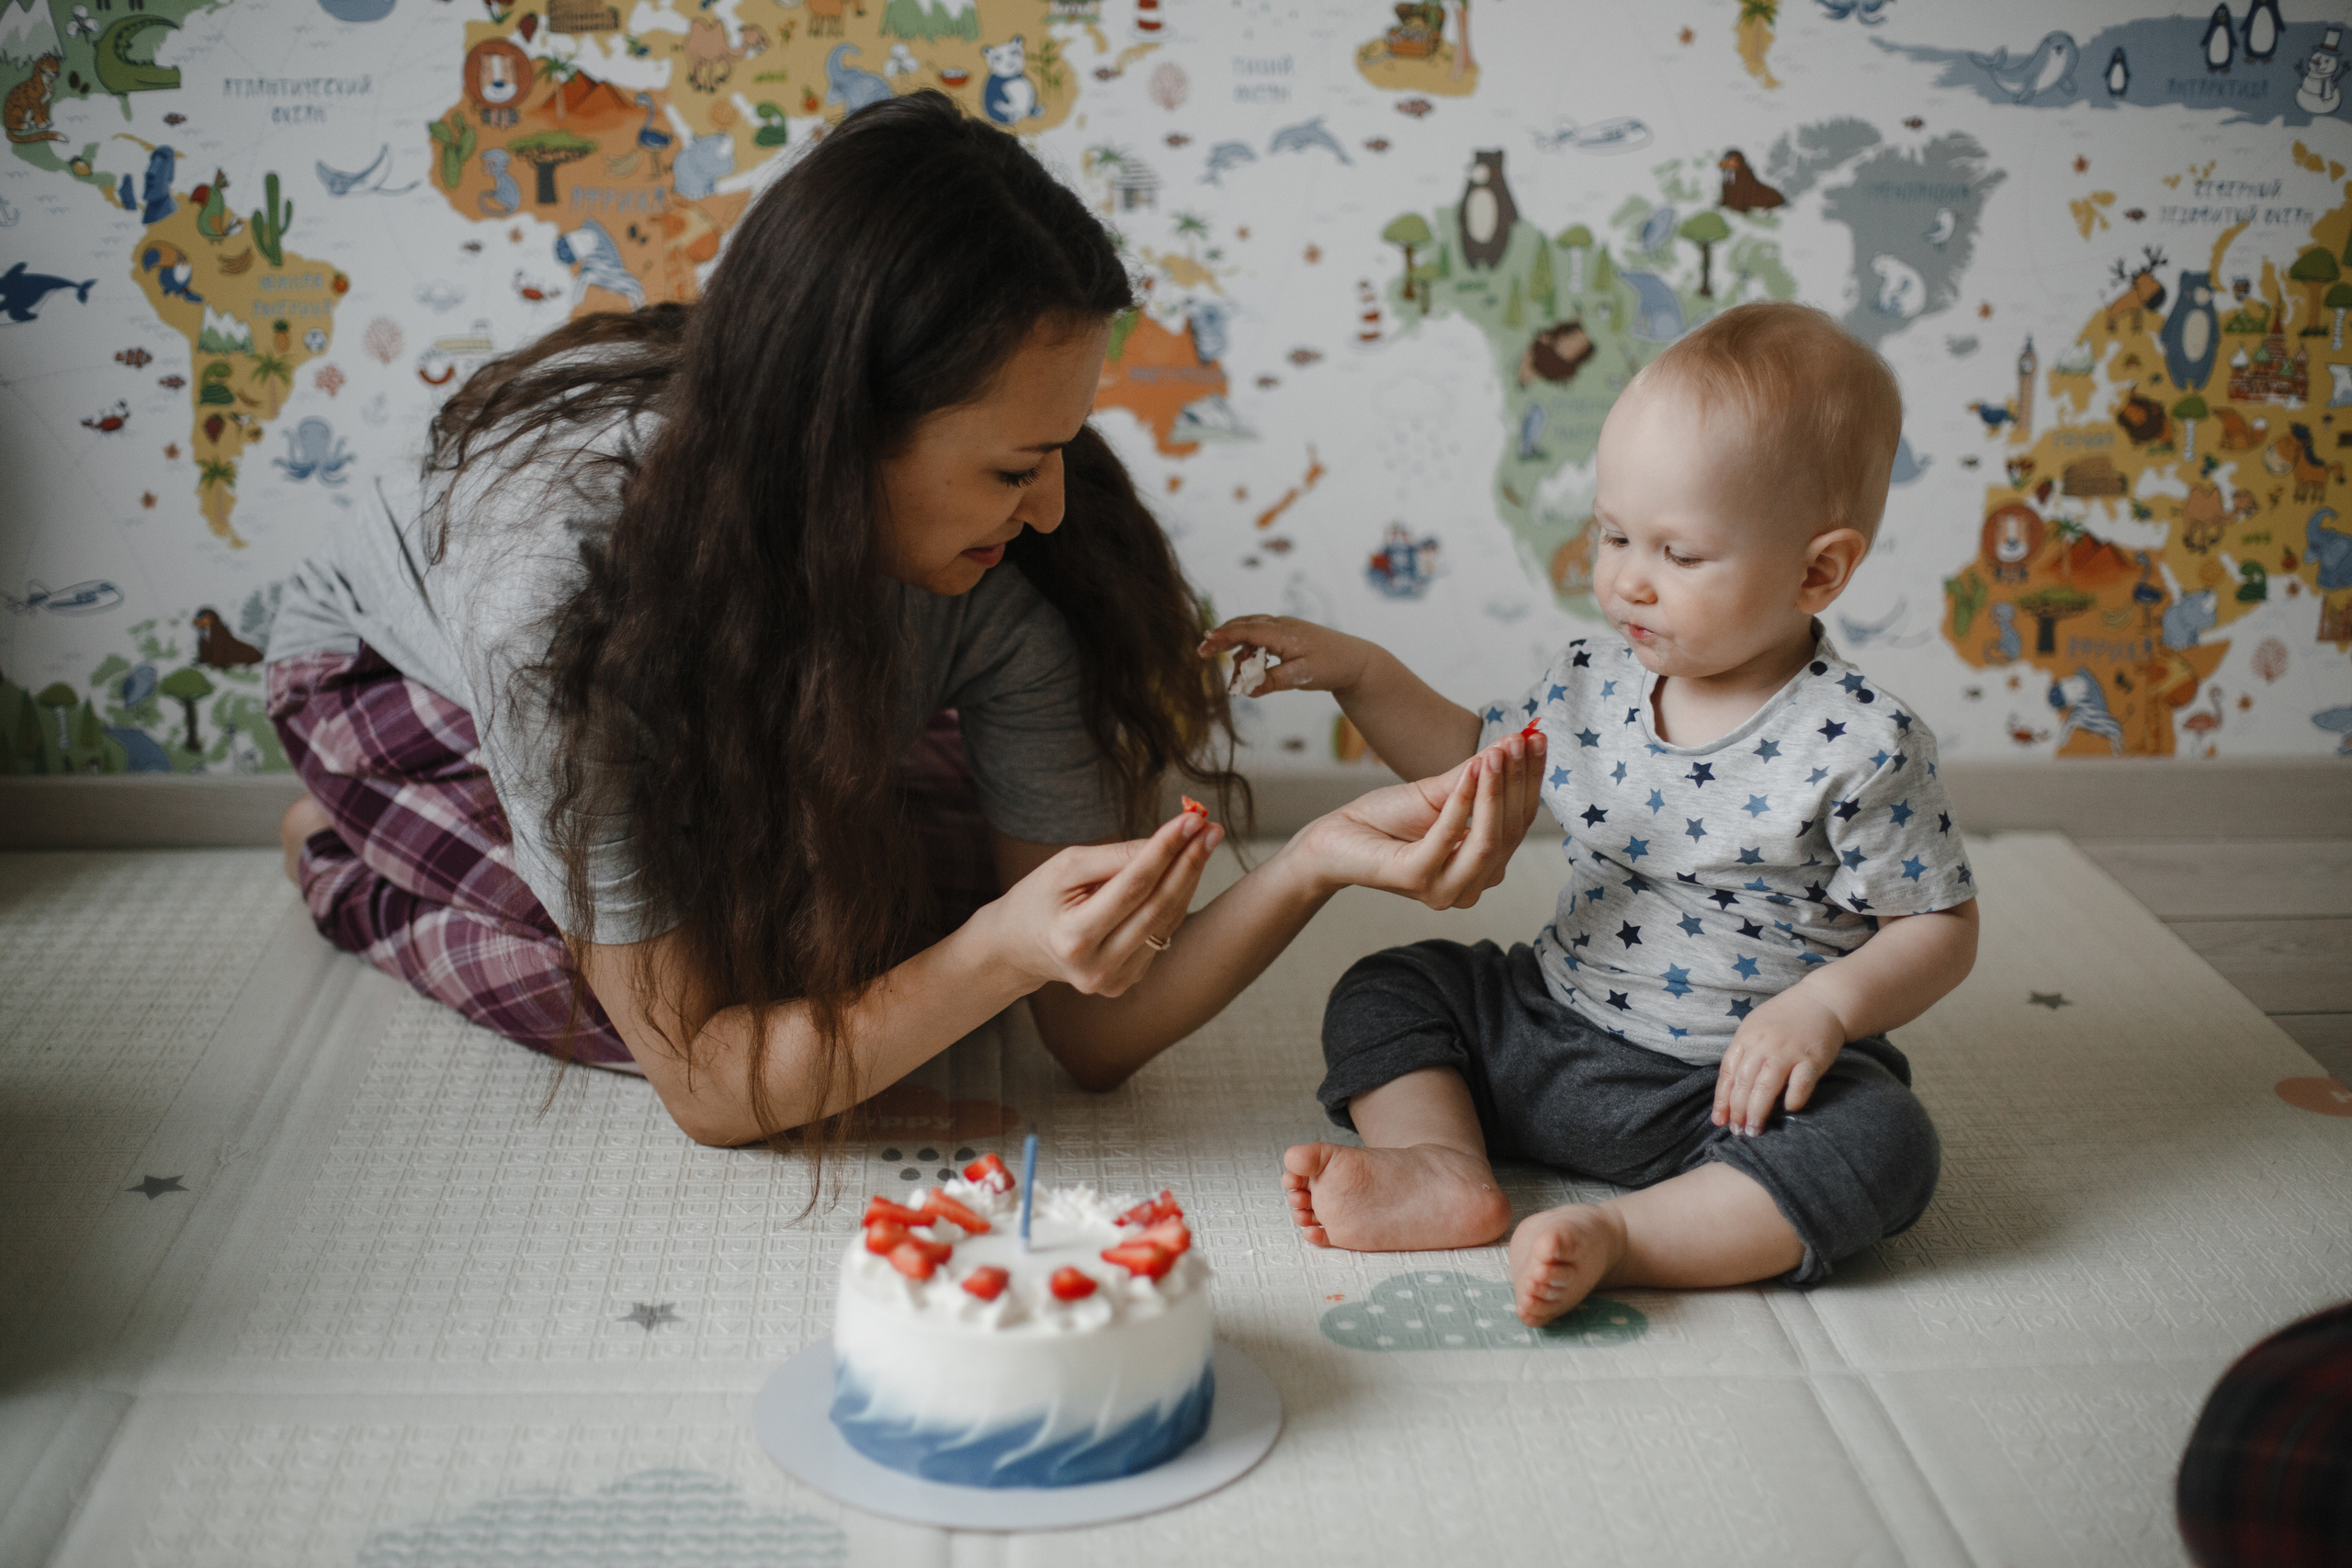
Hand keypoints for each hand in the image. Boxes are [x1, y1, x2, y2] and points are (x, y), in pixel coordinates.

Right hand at [980, 809, 1222, 995]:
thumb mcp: (1066, 867)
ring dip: (1189, 878)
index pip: (1132, 887)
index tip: (1191, 819)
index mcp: (1073, 938)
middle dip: (1188, 863)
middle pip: (1157, 907)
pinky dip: (1174, 899)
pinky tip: (1183, 871)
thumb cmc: (1039, 899)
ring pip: (1166, 921)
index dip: (1164, 851)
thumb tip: (1169, 841)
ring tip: (1205, 840)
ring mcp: (1114, 981)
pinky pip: (1161, 933)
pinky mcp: (1127, 982)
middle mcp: (1096, 967)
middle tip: (1211, 827)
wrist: (1017, 948)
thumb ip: (1115, 856)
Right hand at [1197, 615, 1374, 696]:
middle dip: (1221, 637)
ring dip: (1235, 646)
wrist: (1356, 661)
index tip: (1205, 643)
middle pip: (1244, 625)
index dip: (1223, 637)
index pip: (1246, 631)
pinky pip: (1261, 638)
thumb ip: (1273, 681)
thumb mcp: (1301, 677)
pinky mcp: (1287, 636)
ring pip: (1251, 631)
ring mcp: (1284, 629)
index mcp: (1283, 633)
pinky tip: (1244, 664)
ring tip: (1222, 664)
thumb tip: (1248, 689)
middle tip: (1202, 652)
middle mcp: (1281, 625)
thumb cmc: (1332, 666)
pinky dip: (1249, 649)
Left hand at [1293, 735, 1543, 909]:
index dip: (1531, 779)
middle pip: (1510, 831)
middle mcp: (1471, 886)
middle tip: (1521, 739)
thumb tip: (1517, 740)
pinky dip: (1464, 801)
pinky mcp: (1418, 879)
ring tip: (1498, 752)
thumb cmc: (1388, 818)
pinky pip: (1450, 836)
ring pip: (1489, 839)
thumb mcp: (1441, 791)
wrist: (1336, 836)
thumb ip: (1479, 774)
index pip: (1519, 821)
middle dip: (1517, 781)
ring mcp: (1446, 889)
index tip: (1537, 738)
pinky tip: (1471, 770)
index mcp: (1484, 867)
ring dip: (1495, 790)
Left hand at [1712, 988, 1846, 1136]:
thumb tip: (1729, 1091)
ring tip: (1754, 1130)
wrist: (1822, 1001)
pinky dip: (1792, 1100)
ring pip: (1766, 1087)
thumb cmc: (1784, 1018)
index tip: (1719, 1120)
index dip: (1722, 1099)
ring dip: (1758, 1112)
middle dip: (1737, 1111)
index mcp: (1747, 1037)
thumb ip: (1743, 1054)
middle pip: (1744, 1082)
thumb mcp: (1755, 1028)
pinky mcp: (1813, 1059)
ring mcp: (1788, 1051)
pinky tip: (1788, 1111)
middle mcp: (1764, 1044)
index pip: (1728, 1072)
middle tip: (1738, 1132)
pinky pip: (1800, 1085)